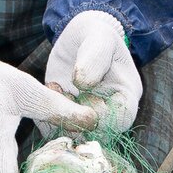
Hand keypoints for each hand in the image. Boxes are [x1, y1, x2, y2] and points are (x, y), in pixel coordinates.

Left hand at [44, 10, 141, 135]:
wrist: (78, 39)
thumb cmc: (96, 36)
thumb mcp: (99, 39)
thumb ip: (94, 58)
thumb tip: (82, 83)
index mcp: (126, 94)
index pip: (123, 117)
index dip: (104, 115)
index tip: (83, 95)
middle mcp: (109, 111)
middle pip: (100, 133)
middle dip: (78, 121)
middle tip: (62, 97)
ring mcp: (87, 116)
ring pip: (77, 136)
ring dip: (60, 122)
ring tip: (53, 92)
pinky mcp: (67, 116)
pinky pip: (58, 131)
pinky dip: (47, 121)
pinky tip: (46, 96)